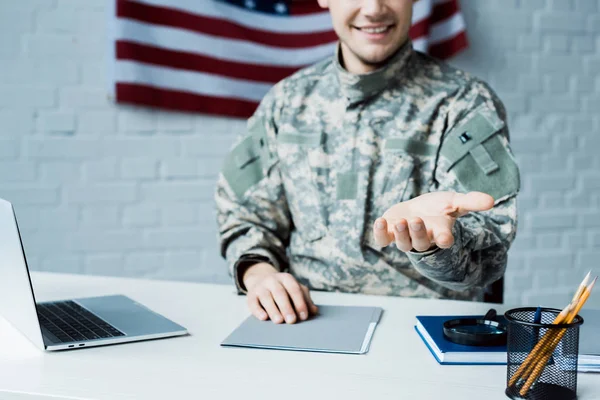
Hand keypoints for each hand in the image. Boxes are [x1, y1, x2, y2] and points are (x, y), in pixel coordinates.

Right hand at [242, 262, 317, 323]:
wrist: (261, 279)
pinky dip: (258, 311)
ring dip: (273, 310)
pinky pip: (253, 303)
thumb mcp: (295, 290)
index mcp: (286, 278)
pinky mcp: (251, 295)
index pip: (294, 289)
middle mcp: (272, 280)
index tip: (304, 316)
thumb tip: (314, 311)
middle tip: (292, 321)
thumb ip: (305, 299)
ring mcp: (260, 287)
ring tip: (279, 321)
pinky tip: (264, 318)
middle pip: (280, 293)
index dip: (300, 303)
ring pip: (266, 297)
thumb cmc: (283, 289)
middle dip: (286, 307)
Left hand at [373, 191, 493, 251]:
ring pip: (402, 244)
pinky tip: (379, 221)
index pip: (444, 240)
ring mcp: (404, 237)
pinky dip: (379, 233)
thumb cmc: (437, 208)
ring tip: (400, 222)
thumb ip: (471, 202)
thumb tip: (491, 201)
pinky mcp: (388, 233)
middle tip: (416, 220)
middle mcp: (422, 238)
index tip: (445, 239)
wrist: (417, 210)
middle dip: (418, 233)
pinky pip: (382, 239)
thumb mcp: (455, 201)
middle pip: (420, 243)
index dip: (444, 240)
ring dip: (400, 234)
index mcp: (440, 232)